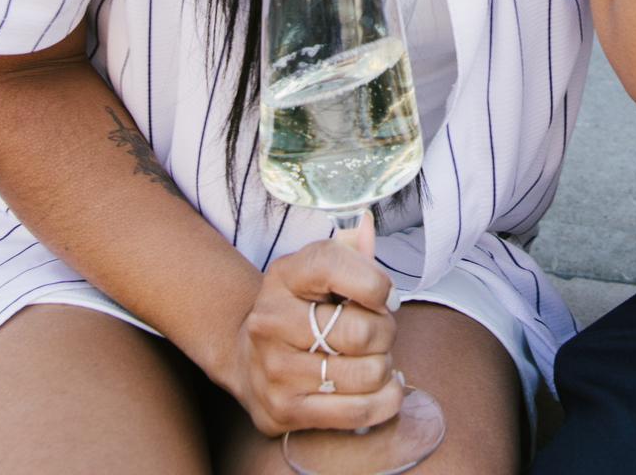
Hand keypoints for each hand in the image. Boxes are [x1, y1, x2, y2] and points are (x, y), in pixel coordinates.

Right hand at [227, 214, 403, 435]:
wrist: (247, 358)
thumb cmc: (300, 309)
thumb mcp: (318, 272)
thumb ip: (350, 251)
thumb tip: (366, 224)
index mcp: (284, 276)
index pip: (334, 266)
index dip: (376, 282)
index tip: (387, 296)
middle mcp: (271, 321)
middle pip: (361, 331)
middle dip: (387, 332)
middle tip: (381, 332)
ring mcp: (274, 369)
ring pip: (366, 374)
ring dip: (386, 368)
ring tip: (376, 359)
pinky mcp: (284, 410)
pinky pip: (357, 411)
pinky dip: (386, 400)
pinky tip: (385, 388)